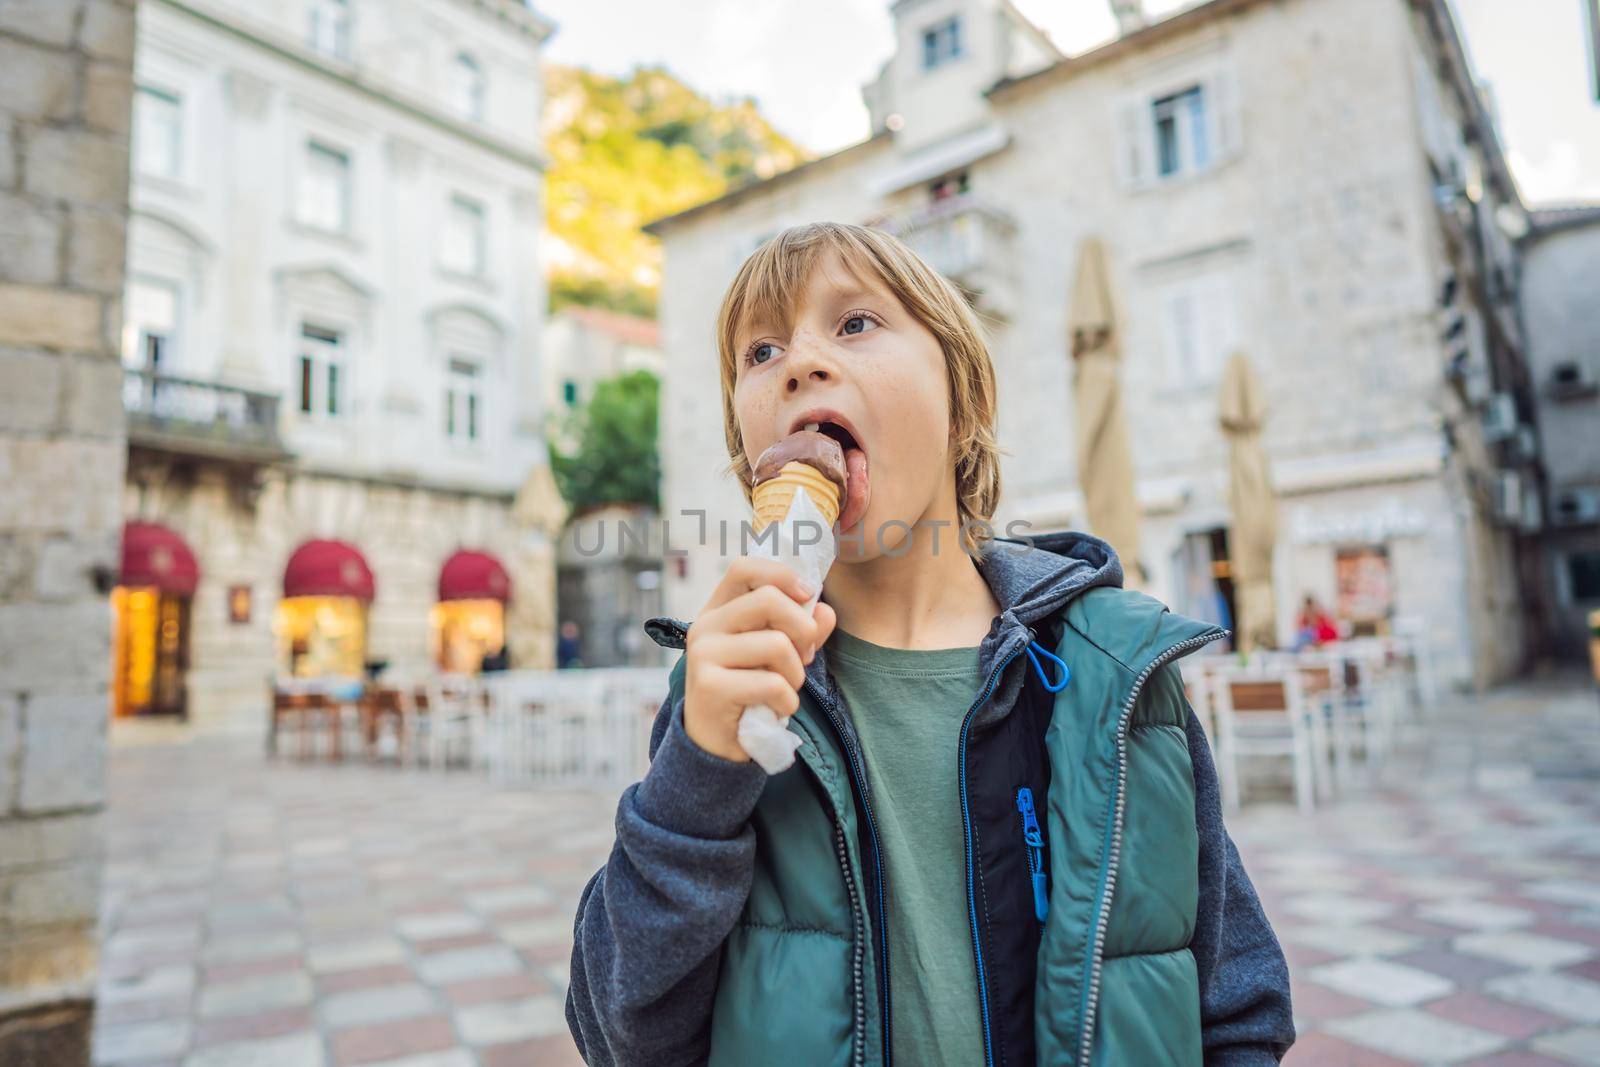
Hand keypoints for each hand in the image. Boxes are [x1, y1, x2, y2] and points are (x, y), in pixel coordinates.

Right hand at [683, 557, 837, 761]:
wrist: (717, 745)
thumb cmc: (749, 692)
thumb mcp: (778, 656)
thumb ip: (802, 630)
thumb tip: (825, 612)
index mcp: (719, 610)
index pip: (745, 568)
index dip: (782, 574)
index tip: (808, 595)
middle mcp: (705, 626)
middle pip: (768, 600)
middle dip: (803, 630)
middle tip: (805, 657)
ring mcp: (703, 654)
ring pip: (776, 645)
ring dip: (795, 675)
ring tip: (784, 690)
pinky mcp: (710, 686)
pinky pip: (772, 684)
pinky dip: (787, 702)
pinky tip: (774, 710)